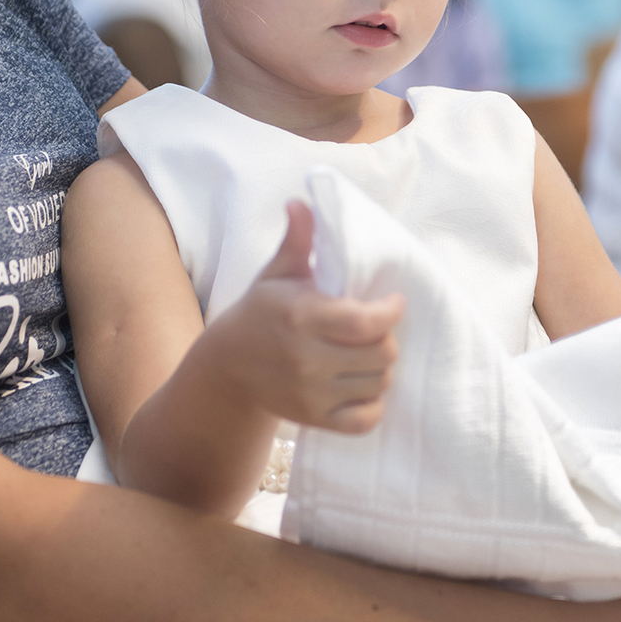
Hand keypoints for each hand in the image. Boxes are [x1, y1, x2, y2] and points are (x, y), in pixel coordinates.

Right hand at [221, 201, 403, 433]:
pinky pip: (365, 419)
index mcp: (302, 316)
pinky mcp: (314, 418)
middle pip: (382, 354)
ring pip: (379, 384)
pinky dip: (373, 403)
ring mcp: (311, 393)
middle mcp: (307, 358)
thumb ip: (297, 240)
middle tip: (377, 330)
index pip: (366, 321)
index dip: (391, 312)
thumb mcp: (276, 273)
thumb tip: (301, 202)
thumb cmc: (261, 312)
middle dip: (387, 339)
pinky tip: (363, 384)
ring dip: (382, 368)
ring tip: (370, 354)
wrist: (228, 367)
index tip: (392, 303)